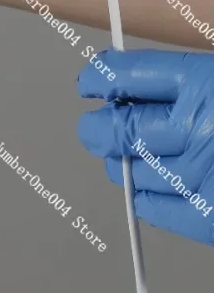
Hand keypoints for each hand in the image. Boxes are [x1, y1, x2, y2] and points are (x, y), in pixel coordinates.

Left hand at [77, 49, 213, 244]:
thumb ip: (190, 85)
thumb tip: (136, 90)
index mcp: (205, 83)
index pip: (128, 75)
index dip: (100, 78)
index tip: (90, 81)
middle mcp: (196, 129)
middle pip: (119, 128)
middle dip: (99, 127)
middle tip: (92, 128)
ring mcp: (199, 177)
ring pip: (132, 171)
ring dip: (122, 164)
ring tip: (126, 159)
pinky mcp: (208, 217)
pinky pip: (154, 207)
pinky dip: (145, 197)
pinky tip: (146, 187)